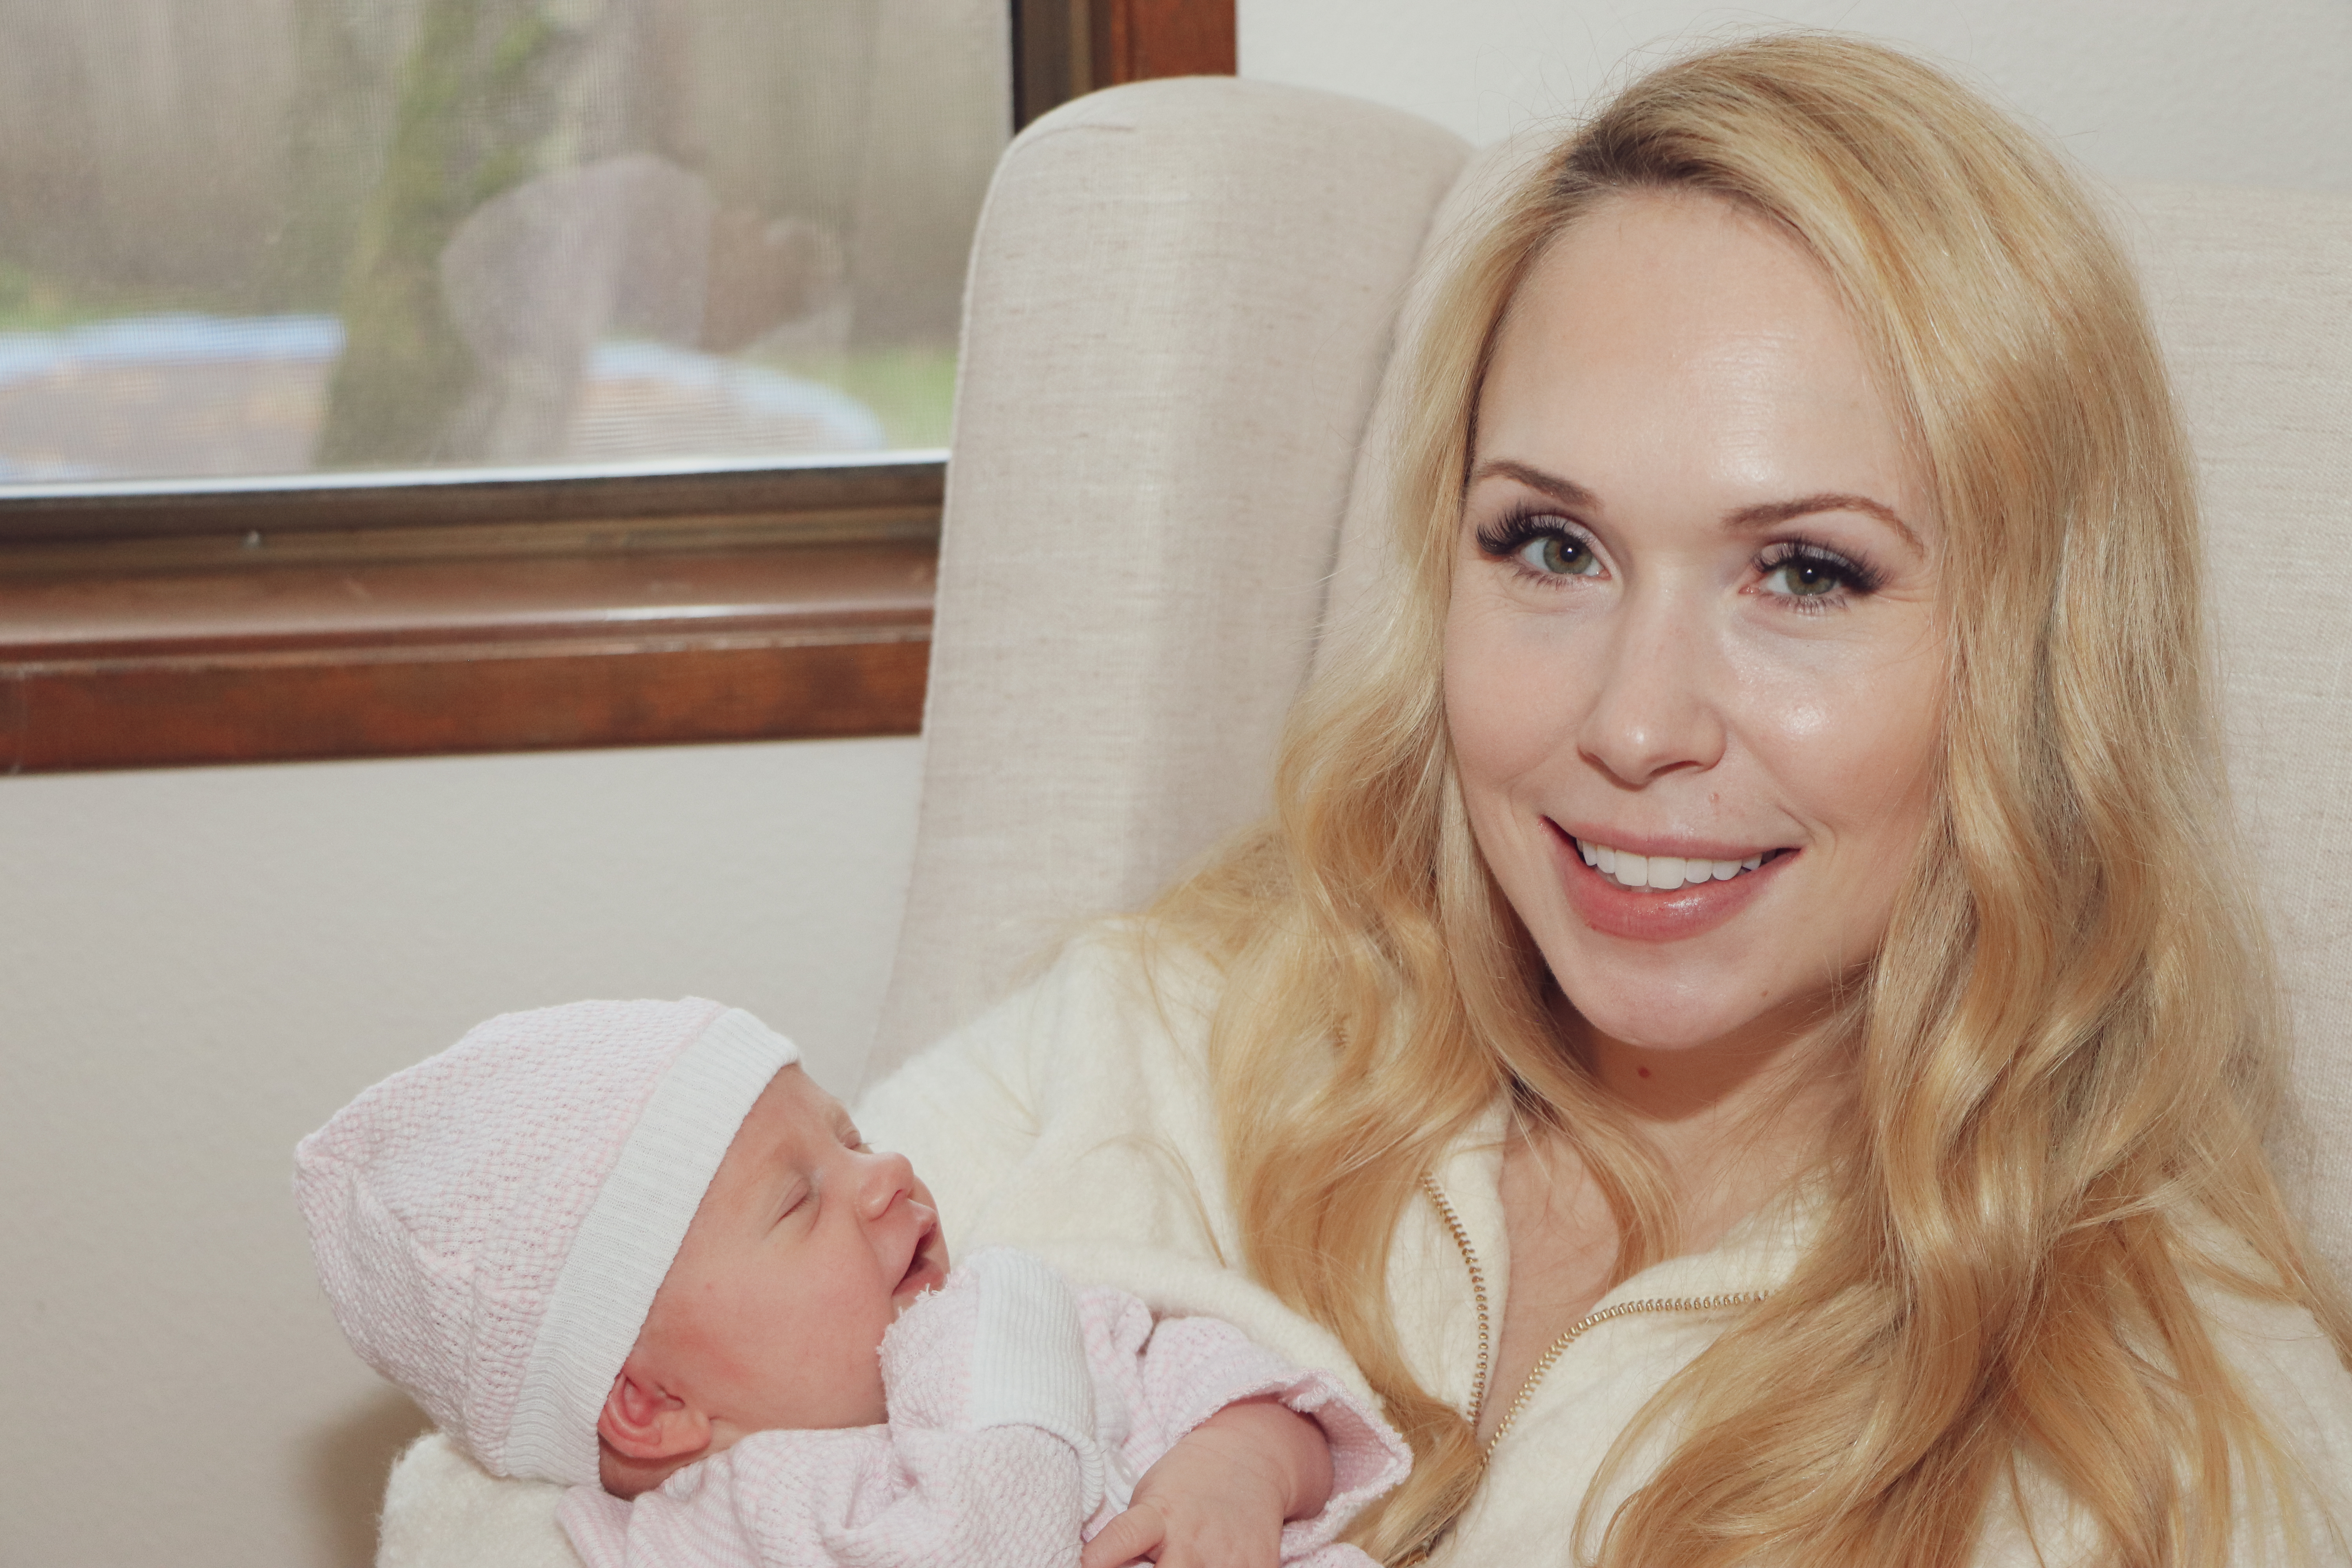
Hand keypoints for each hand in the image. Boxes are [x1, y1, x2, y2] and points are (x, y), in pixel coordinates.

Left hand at [1079, 1398, 1334, 1567]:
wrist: (1248, 1457)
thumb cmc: (1185, 1484)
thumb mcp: (1148, 1498)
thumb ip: (1128, 1539)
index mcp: (1159, 1514)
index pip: (1124, 1537)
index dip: (1100, 1558)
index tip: (1085, 1565)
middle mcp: (1193, 1537)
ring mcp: (1228, 1556)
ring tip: (1178, 1565)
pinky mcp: (1259, 1567)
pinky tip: (1213, 1565)